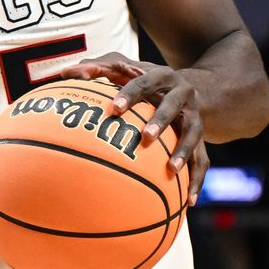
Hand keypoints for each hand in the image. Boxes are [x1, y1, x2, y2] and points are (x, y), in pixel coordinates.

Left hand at [60, 52, 208, 205]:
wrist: (189, 87)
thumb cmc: (142, 79)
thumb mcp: (120, 67)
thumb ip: (95, 68)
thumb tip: (65, 74)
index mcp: (161, 76)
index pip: (143, 83)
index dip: (129, 95)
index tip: (113, 110)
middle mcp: (182, 95)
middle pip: (173, 107)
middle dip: (160, 121)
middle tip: (145, 137)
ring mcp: (194, 117)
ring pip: (193, 134)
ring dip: (183, 151)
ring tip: (170, 170)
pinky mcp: (202, 138)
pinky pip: (202, 161)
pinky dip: (197, 180)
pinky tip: (188, 201)